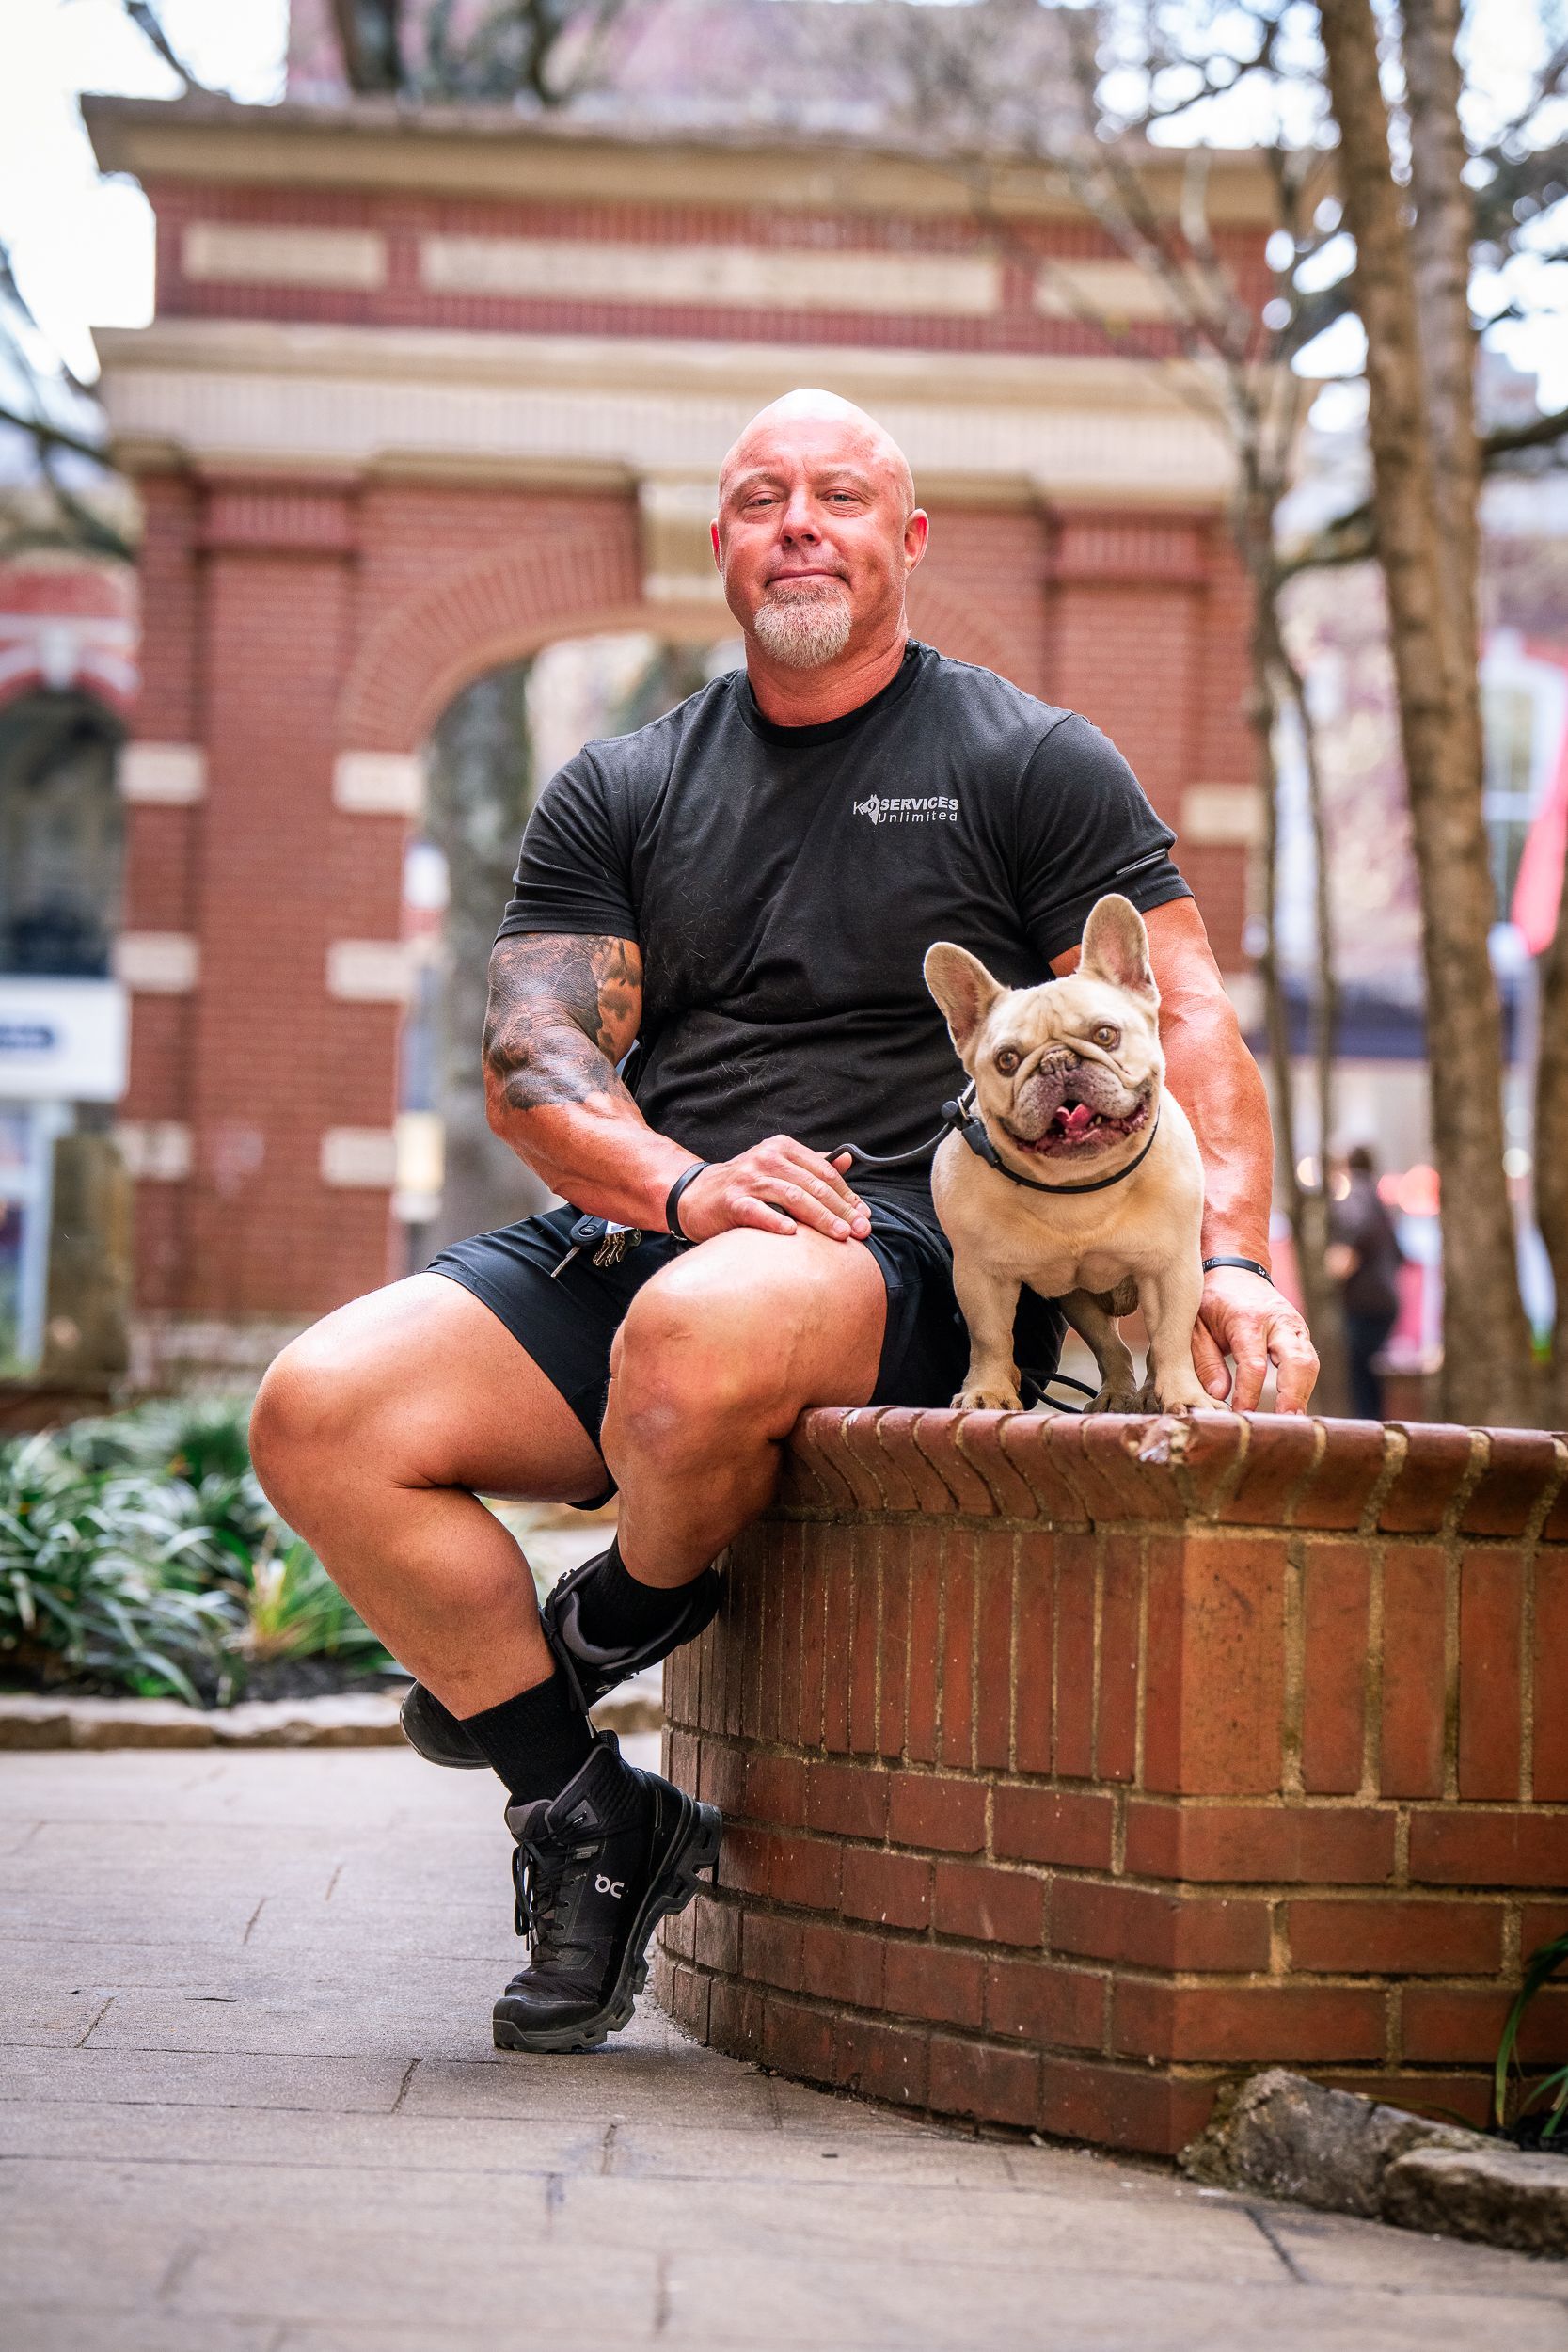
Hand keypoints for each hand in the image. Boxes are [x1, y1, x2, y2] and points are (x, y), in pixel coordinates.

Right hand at [674, 1139, 872, 1244]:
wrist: (695, 1196)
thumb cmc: (744, 1186)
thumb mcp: (778, 1167)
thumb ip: (812, 1164)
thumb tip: (848, 1159)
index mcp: (781, 1148)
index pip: (824, 1171)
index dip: (847, 1195)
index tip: (864, 1216)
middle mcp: (766, 1159)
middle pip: (813, 1185)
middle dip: (841, 1210)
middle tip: (862, 1231)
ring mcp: (748, 1179)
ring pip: (793, 1197)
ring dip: (821, 1218)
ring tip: (841, 1235)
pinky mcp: (732, 1201)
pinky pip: (758, 1211)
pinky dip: (776, 1222)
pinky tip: (793, 1234)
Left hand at [1191, 1266, 1317, 1413]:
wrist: (1236, 1271)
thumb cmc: (1212, 1301)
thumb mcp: (1196, 1326)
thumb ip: (1204, 1360)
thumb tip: (1218, 1395)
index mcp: (1247, 1318)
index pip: (1254, 1363)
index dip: (1248, 1392)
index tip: (1241, 1415)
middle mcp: (1278, 1322)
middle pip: (1297, 1361)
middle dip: (1293, 1396)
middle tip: (1285, 1424)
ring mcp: (1294, 1328)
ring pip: (1310, 1364)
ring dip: (1303, 1395)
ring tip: (1292, 1425)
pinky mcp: (1301, 1336)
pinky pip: (1310, 1364)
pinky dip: (1304, 1388)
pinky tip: (1293, 1411)